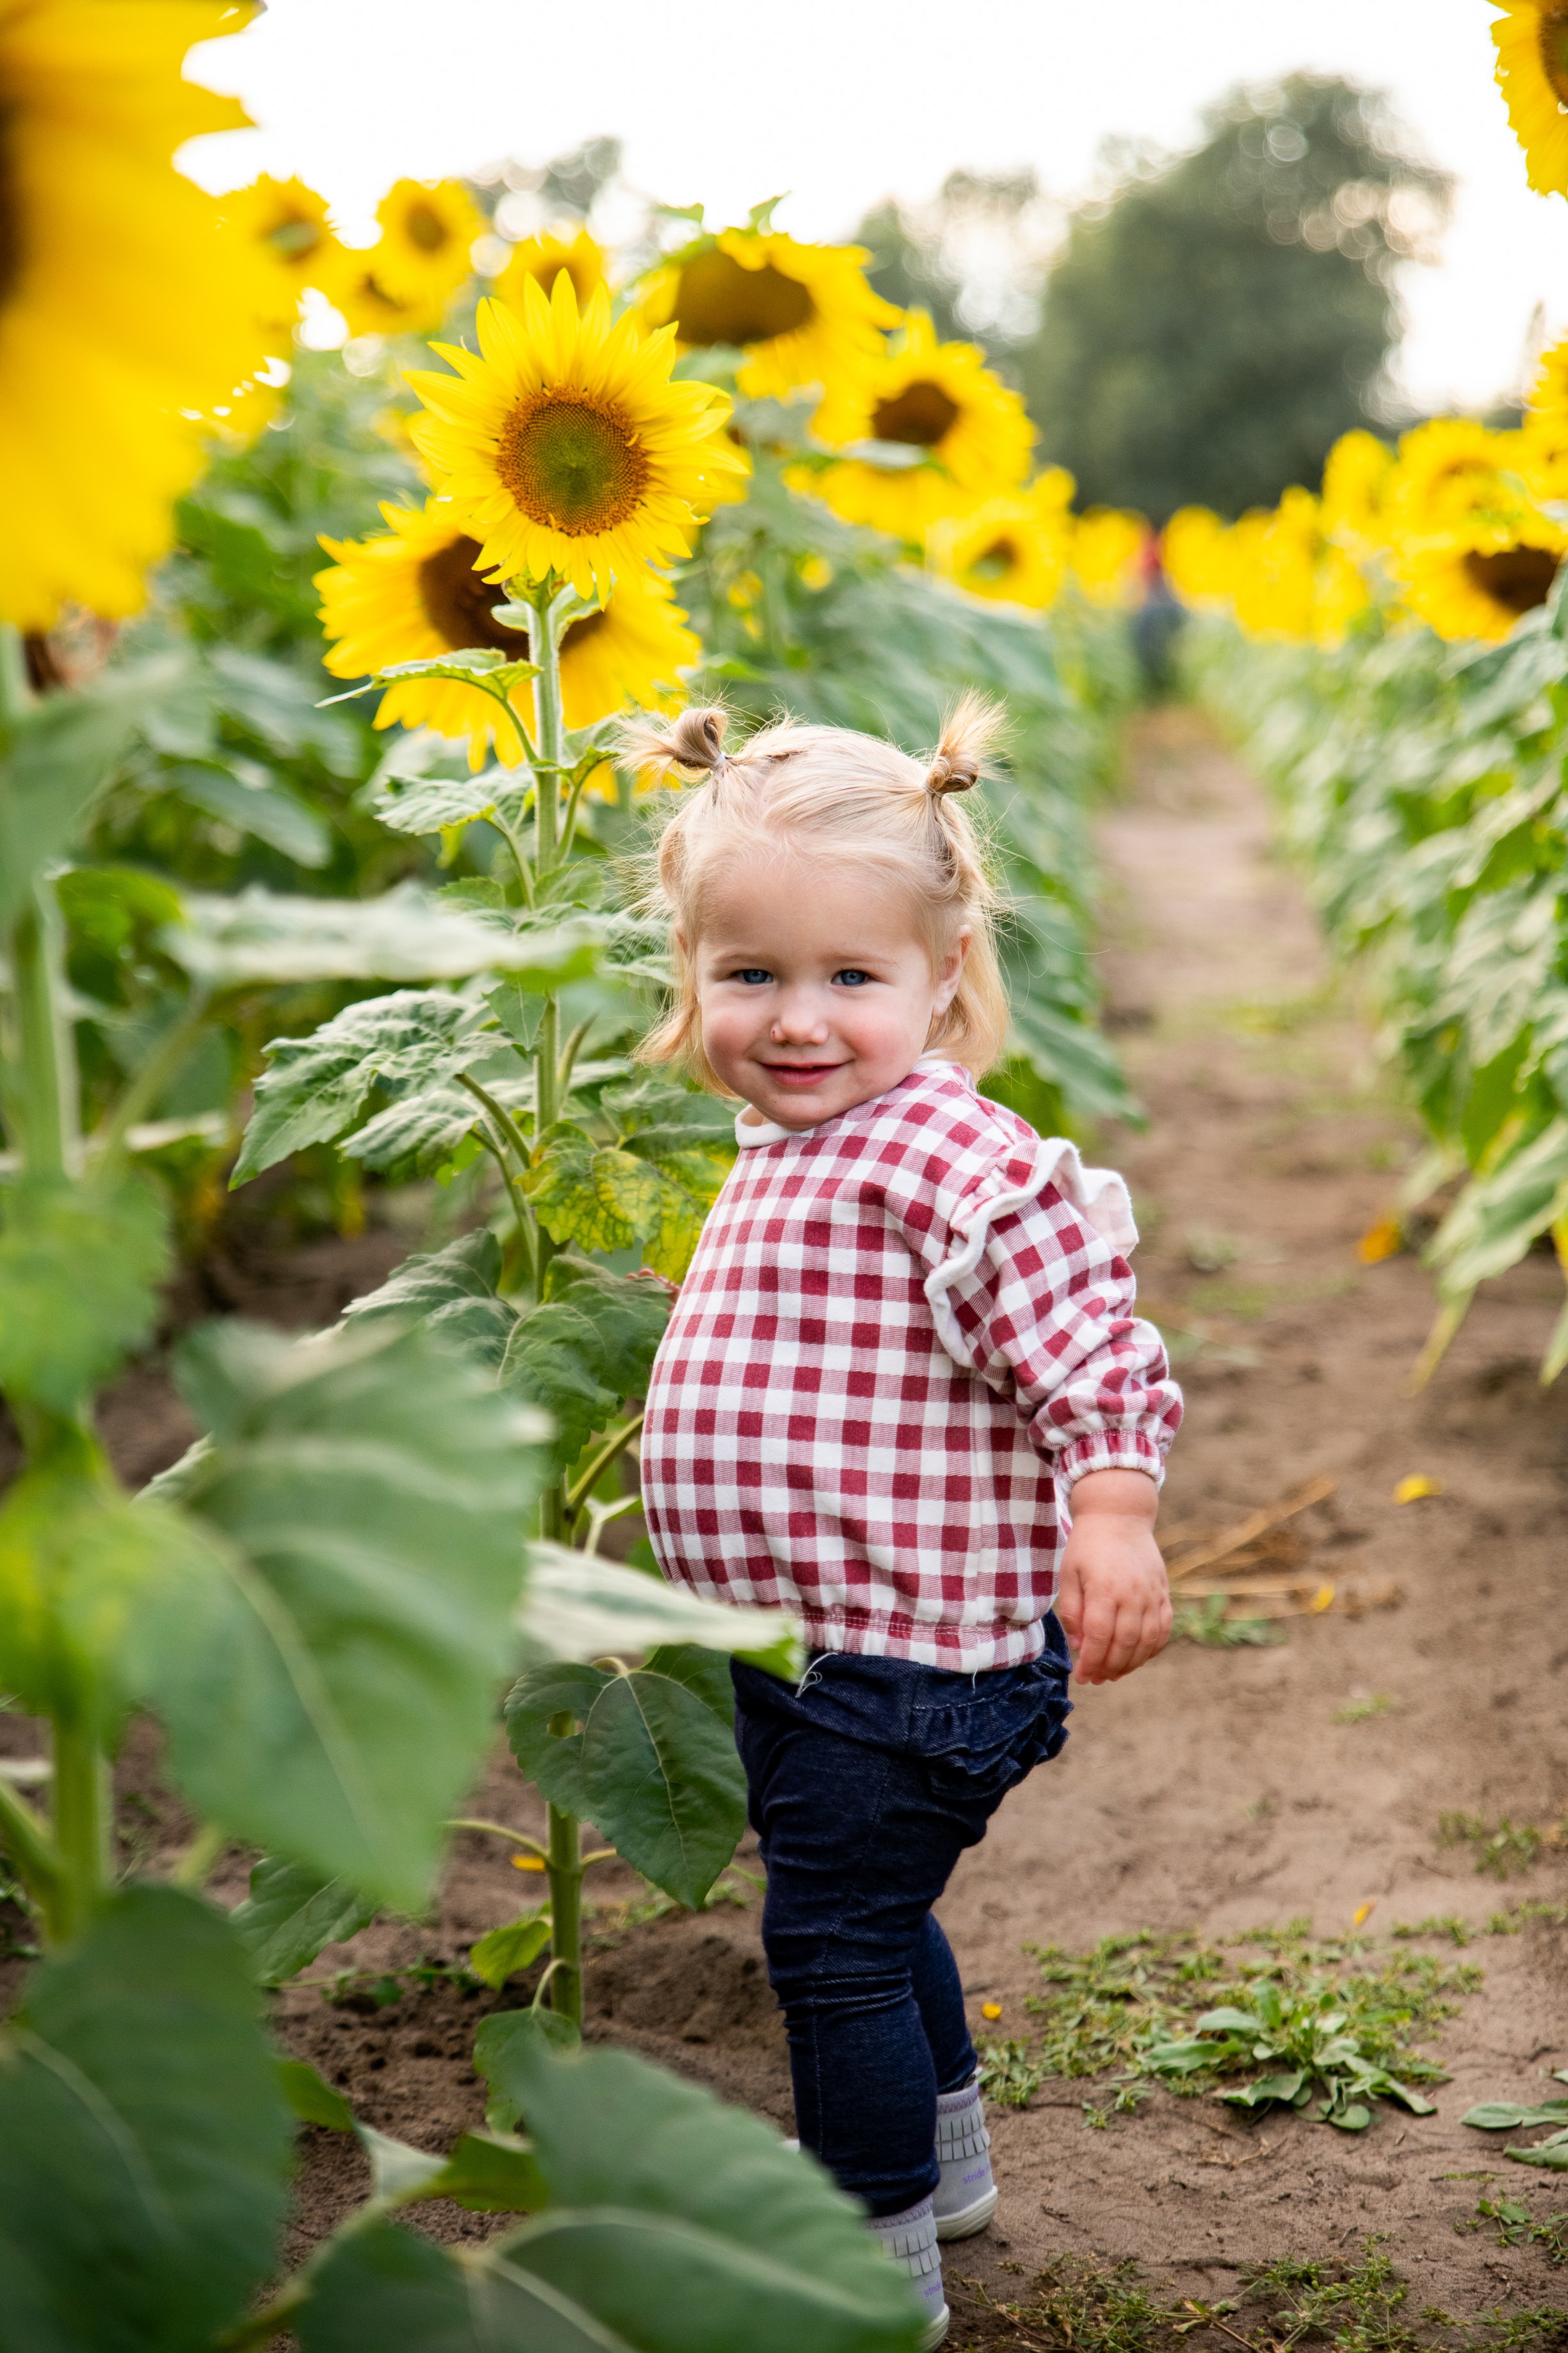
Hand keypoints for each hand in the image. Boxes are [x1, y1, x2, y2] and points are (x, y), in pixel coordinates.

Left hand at [1055, 1469, 1169, 1684]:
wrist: (1120, 1515)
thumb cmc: (1088, 1545)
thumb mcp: (1069, 1573)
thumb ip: (1072, 1611)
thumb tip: (1080, 1645)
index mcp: (1104, 1589)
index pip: (1098, 1637)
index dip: (1090, 1662)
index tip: (1082, 1677)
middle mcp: (1132, 1595)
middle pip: (1124, 1644)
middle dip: (1109, 1668)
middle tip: (1096, 1679)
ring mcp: (1151, 1594)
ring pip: (1147, 1642)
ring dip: (1131, 1663)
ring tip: (1114, 1673)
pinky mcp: (1163, 1593)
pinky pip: (1163, 1629)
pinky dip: (1152, 1648)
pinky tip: (1138, 1656)